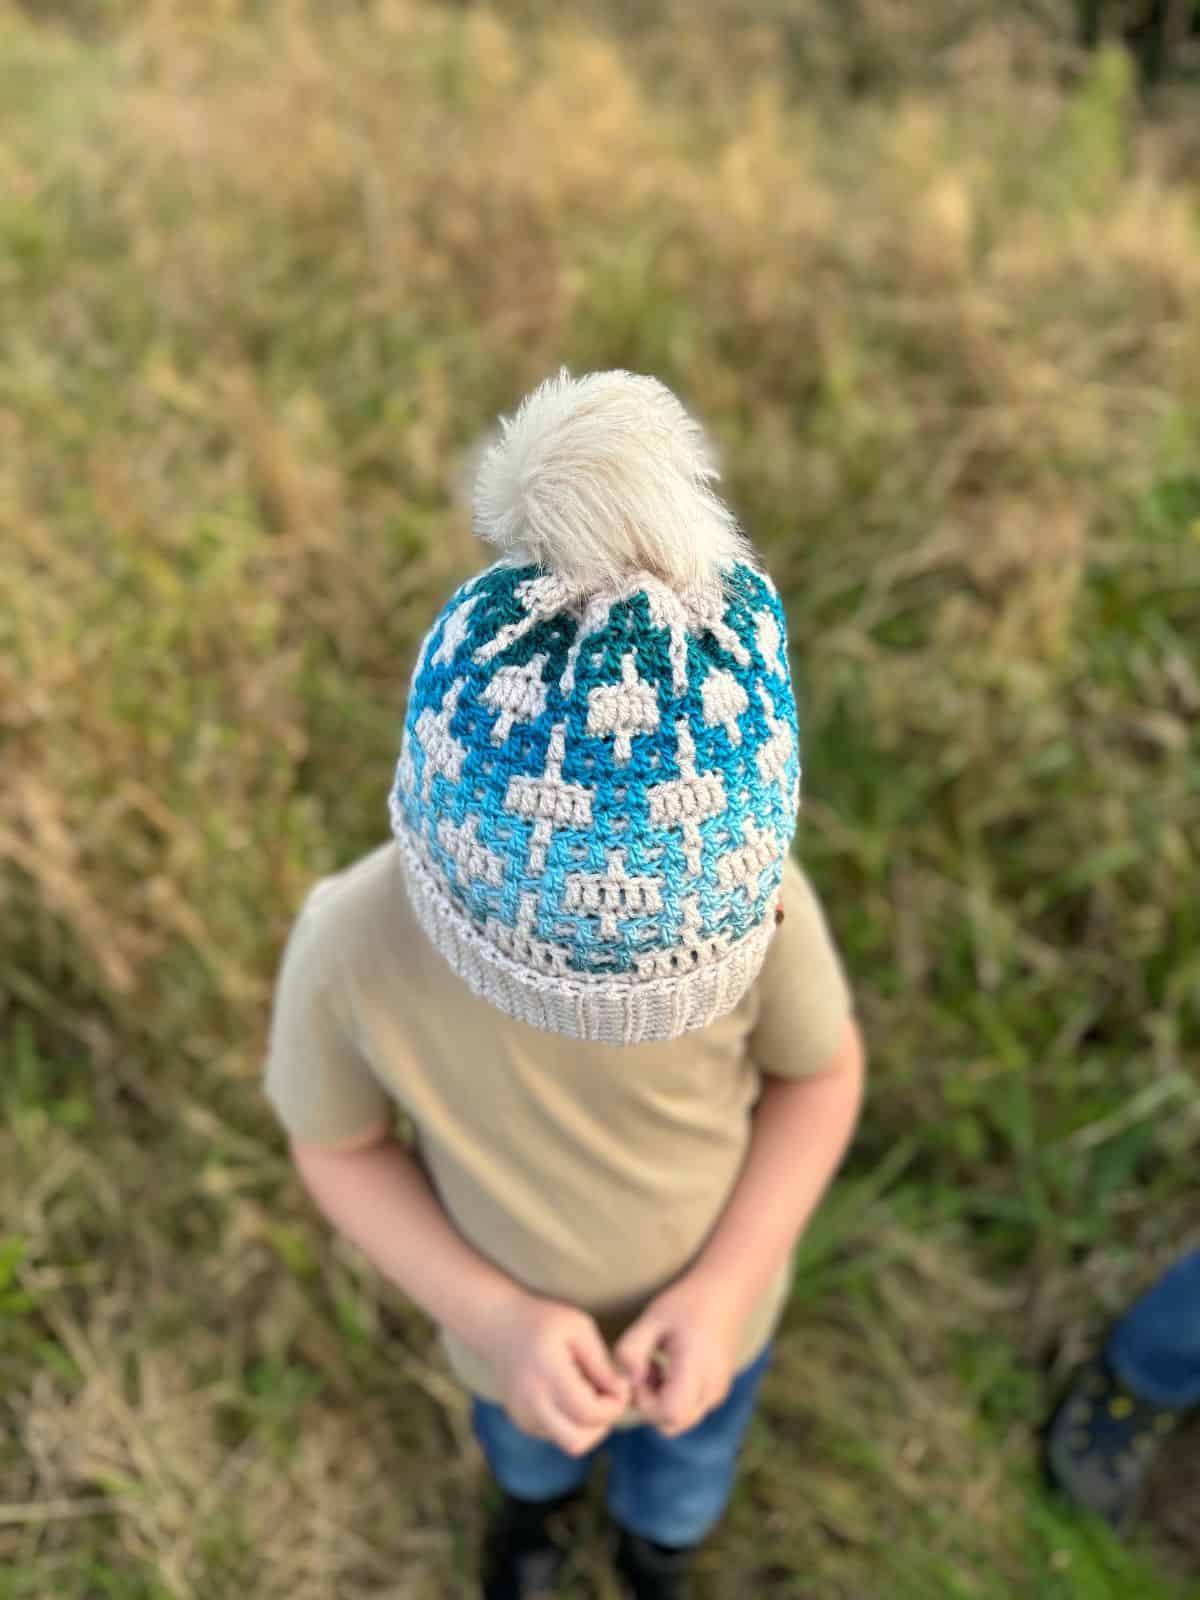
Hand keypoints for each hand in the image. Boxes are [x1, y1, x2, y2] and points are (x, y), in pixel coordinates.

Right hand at [479, 1293, 630, 1455]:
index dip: (615, 1406)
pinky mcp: (522, 1423)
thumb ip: (601, 1362)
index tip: (621, 1385)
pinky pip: (557, 1435)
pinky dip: (572, 1422)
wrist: (498, 1325)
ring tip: (590, 1393)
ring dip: (588, 1426)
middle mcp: (531, 1402)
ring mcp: (524, 1416)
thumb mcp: (579, 1328)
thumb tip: (621, 1392)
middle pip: (578, 1442)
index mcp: (547, 1374)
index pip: (589, 1413)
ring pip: (569, 1443)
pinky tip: (571, 1395)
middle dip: (602, 1423)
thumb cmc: (544, 1321)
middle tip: (607, 1395)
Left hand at [615, 1273, 745, 1436]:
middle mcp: (712, 1388)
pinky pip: (691, 1409)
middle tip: (644, 1369)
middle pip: (673, 1423)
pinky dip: (674, 1397)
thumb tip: (626, 1382)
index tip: (639, 1372)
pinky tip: (669, 1368)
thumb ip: (630, 1350)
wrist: (726, 1291)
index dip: (645, 1401)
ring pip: (681, 1420)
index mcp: (696, 1369)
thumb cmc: (686, 1303)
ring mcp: (718, 1392)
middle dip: (650, 1404)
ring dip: (661, 1401)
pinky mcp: (718, 1391)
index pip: (669, 1414)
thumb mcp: (651, 1318)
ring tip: (656, 1365)